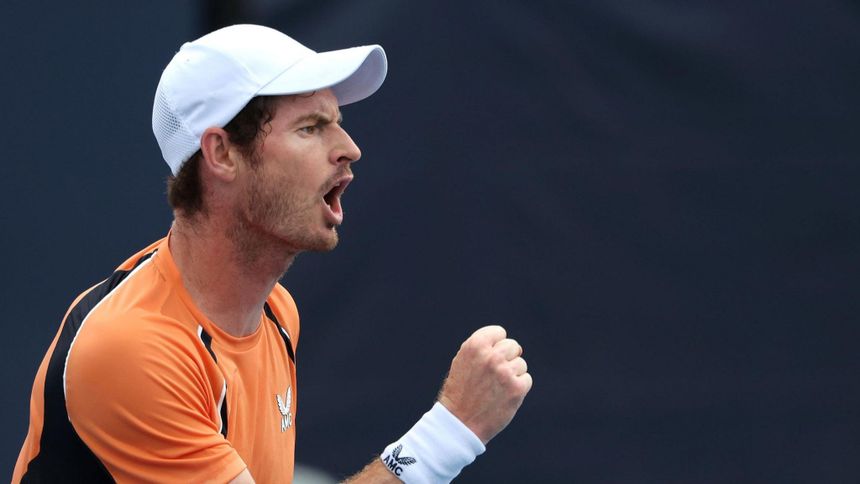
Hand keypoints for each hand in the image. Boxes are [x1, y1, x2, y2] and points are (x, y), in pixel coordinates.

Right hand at [437, 325, 532, 443]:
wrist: (459, 423)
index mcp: (475, 346)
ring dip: (512, 374)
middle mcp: (491, 356)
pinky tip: (504, 396)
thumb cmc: (460, 392)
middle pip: (513, 346)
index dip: (495, 345)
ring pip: (521, 364)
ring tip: (497, 388)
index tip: (489, 357)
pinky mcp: (517, 388)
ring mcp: (505, 372)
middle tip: (495, 374)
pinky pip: (526, 379)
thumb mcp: (462, 362)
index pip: (499, 332)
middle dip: (507, 358)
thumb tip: (503, 342)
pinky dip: (518, 387)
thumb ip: (481, 349)